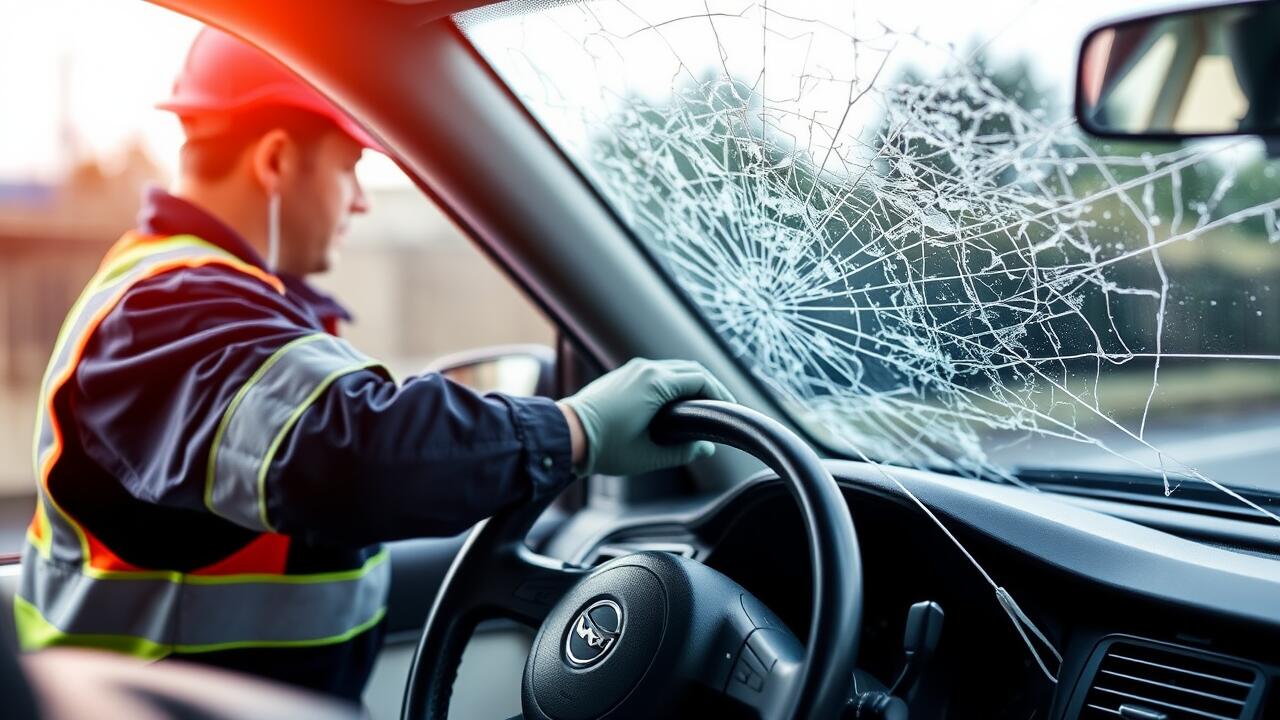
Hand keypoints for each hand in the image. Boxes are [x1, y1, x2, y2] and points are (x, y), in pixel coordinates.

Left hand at [557, 358, 734, 475]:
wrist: (566, 436)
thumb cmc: (603, 446)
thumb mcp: (649, 456)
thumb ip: (683, 451)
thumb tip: (705, 448)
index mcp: (656, 384)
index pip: (701, 380)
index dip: (720, 394)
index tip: (730, 409)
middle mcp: (645, 369)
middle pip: (690, 369)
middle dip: (710, 386)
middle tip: (721, 406)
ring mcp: (632, 369)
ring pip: (673, 368)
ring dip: (691, 382)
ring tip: (702, 404)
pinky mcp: (622, 375)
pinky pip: (656, 372)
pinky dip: (673, 382)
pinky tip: (676, 401)